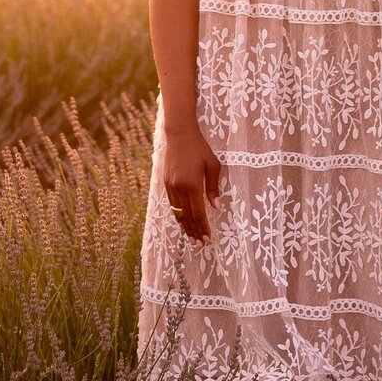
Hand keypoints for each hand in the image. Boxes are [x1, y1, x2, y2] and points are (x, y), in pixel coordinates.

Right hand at [163, 124, 220, 242]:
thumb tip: (215, 206)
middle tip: (200, 244)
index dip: (203, 227)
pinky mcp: (166, 183)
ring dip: (185, 226)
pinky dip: (177, 215)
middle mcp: (180, 188)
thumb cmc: (200, 149)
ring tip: (191, 238)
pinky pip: (172, 204)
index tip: (207, 238)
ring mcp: (171, 186)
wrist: (179, 135)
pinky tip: (182, 221)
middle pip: (187, 216)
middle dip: (194, 231)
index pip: (198, 212)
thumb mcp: (213, 165)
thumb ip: (213, 188)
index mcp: (193, 185)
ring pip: (178, 212)